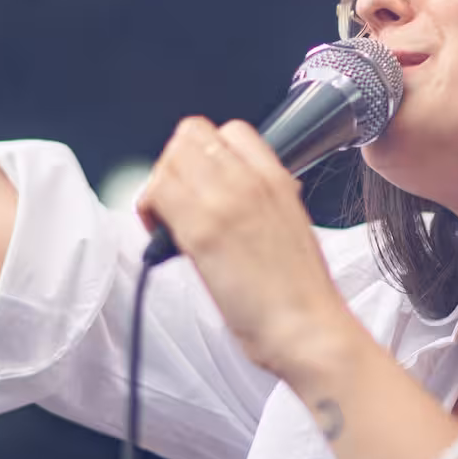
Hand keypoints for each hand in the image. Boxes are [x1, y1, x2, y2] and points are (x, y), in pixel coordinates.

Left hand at [135, 116, 358, 378]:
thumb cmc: (299, 292)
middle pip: (190, 134)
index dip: (207, 153)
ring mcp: (225, 201)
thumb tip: (218, 197)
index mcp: (277, 178)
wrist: (307, 328)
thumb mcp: (290, 225)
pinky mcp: (201, 231)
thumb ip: (258, 200)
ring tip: (168, 224)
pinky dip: (150, 213)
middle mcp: (251, 180)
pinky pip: (156, 195)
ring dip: (159, 188)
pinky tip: (163, 241)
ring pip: (167, 160)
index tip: (203, 184)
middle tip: (177, 202)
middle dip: (175, 164)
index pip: (230, 130)